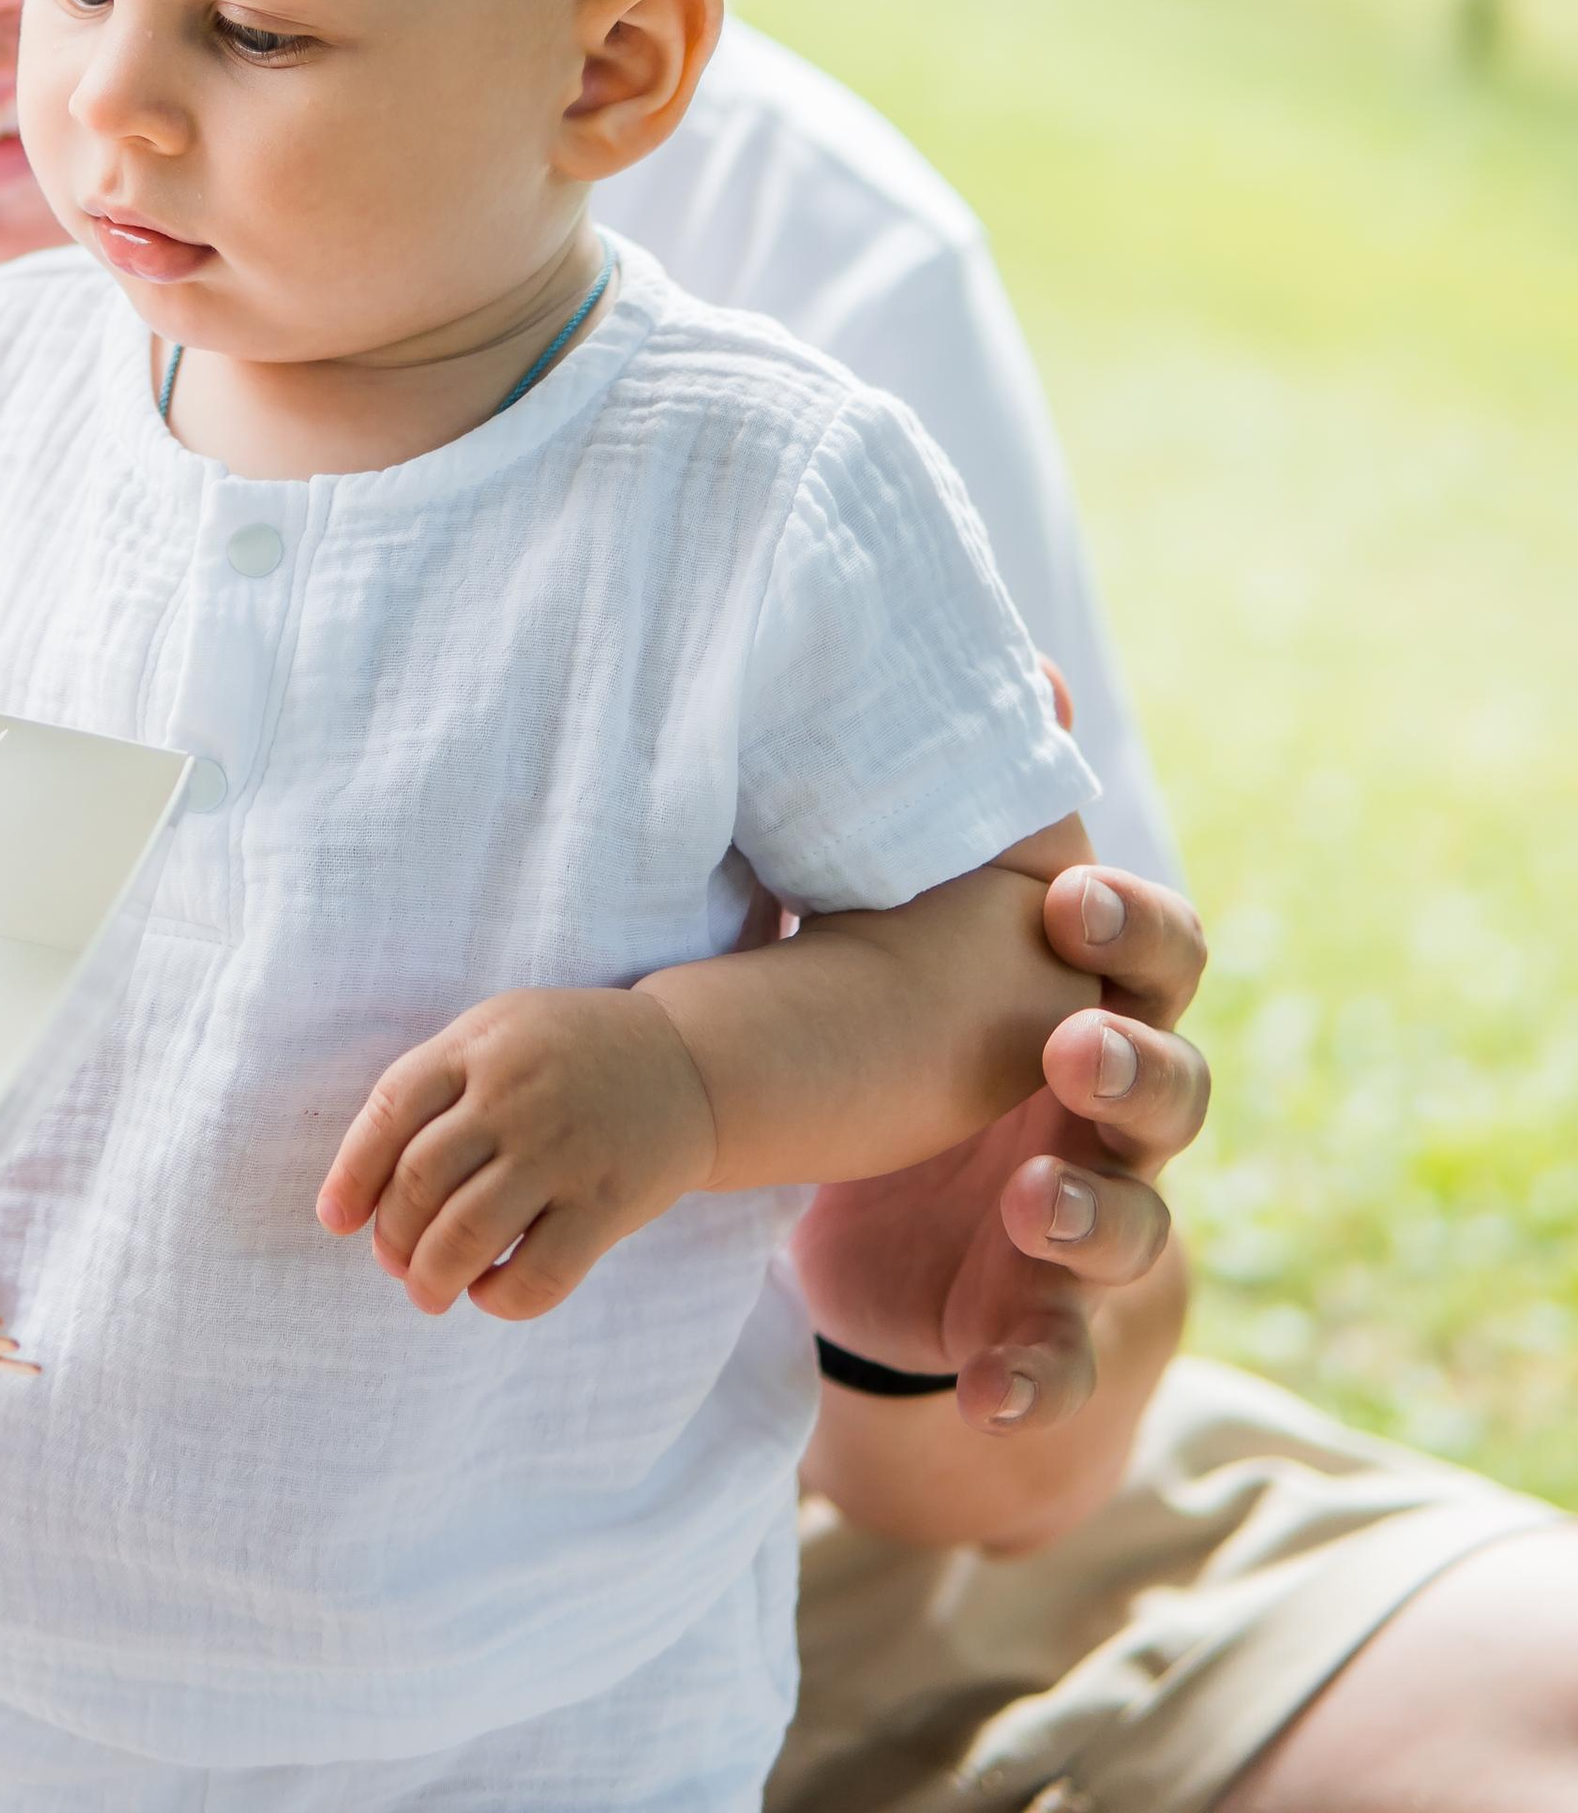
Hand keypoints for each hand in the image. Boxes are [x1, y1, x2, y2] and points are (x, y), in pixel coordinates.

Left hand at [317, 985, 715, 1320]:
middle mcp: (516, 1095)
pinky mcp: (608, 1203)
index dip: (351, 1173)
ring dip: (431, 1278)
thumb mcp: (500, 1031)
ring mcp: (564, 1150)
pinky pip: (539, 1274)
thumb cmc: (569, 1053)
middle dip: (392, 1237)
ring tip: (428, 1291)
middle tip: (392, 1260)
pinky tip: (490, 1292)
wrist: (687, 1063)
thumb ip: (439, 1084)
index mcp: (479, 1044)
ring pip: (467, 1234)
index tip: (335, 1220)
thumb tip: (366, 1183)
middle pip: (421, 1181)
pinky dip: (500, 1298)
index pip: (390, 1109)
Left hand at [788, 864, 1208, 1431]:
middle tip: (1068, 1044)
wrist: (887, 1213)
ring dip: (1094, 1216)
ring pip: (1140, 1231)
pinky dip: (1038, 1376)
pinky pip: (1066, 1364)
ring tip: (1031, 1202)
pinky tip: (988, 1389)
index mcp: (1092, 1005)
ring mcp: (1088, 1229)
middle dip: (1132, 1065)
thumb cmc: (914, 1043)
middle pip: (1177, 1088)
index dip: (1135, 929)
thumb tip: (1039, 674)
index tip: (1066, 899)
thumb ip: (968, 833)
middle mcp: (1111, 1119)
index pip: (1163, 958)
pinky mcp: (1037, 1322)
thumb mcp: (922, 945)